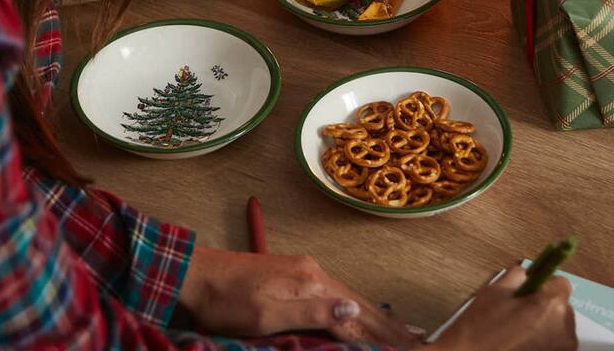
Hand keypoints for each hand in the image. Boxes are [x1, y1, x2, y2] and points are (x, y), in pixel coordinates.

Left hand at [179, 246, 415, 346]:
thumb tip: (354, 312)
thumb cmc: (226, 301)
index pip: (356, 313)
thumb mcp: (267, 316)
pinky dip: (350, 308)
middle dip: (386, 323)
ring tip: (396, 330)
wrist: (196, 274)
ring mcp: (303, 270)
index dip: (383, 333)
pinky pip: (331, 294)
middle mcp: (313, 272)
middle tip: (417, 339)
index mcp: (311, 282)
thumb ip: (312, 314)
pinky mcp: (292, 274)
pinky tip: (355, 313)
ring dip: (372, 316)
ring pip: (346, 297)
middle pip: (356, 302)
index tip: (412, 346)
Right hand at [431, 266, 575, 350]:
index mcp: (551, 303)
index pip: (561, 283)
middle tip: (520, 312)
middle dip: (545, 306)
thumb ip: (517, 276)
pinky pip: (555, 344)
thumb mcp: (495, 291)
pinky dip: (543, 342)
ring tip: (519, 332)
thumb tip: (527, 274)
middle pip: (561, 307)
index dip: (545, 284)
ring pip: (559, 327)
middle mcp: (565, 328)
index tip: (532, 290)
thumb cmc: (482, 327)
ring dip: (545, 326)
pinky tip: (522, 344)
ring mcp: (564, 349)